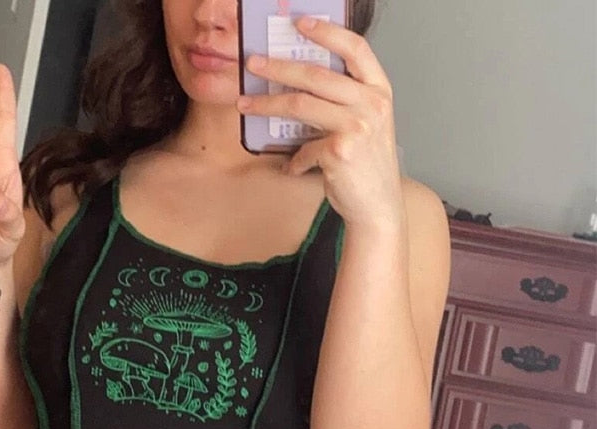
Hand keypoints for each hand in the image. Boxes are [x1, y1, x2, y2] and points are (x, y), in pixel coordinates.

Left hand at [237, 19, 404, 230]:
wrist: (378, 207)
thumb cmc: (368, 167)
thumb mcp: (366, 125)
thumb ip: (345, 102)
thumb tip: (300, 83)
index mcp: (379, 91)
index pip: (355, 48)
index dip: (327, 32)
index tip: (300, 23)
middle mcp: (371, 104)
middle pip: (315, 74)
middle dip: (278, 67)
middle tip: (253, 63)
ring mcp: (357, 127)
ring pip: (300, 105)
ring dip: (267, 104)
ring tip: (246, 104)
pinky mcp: (340, 151)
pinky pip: (303, 148)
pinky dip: (293, 161)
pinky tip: (291, 168)